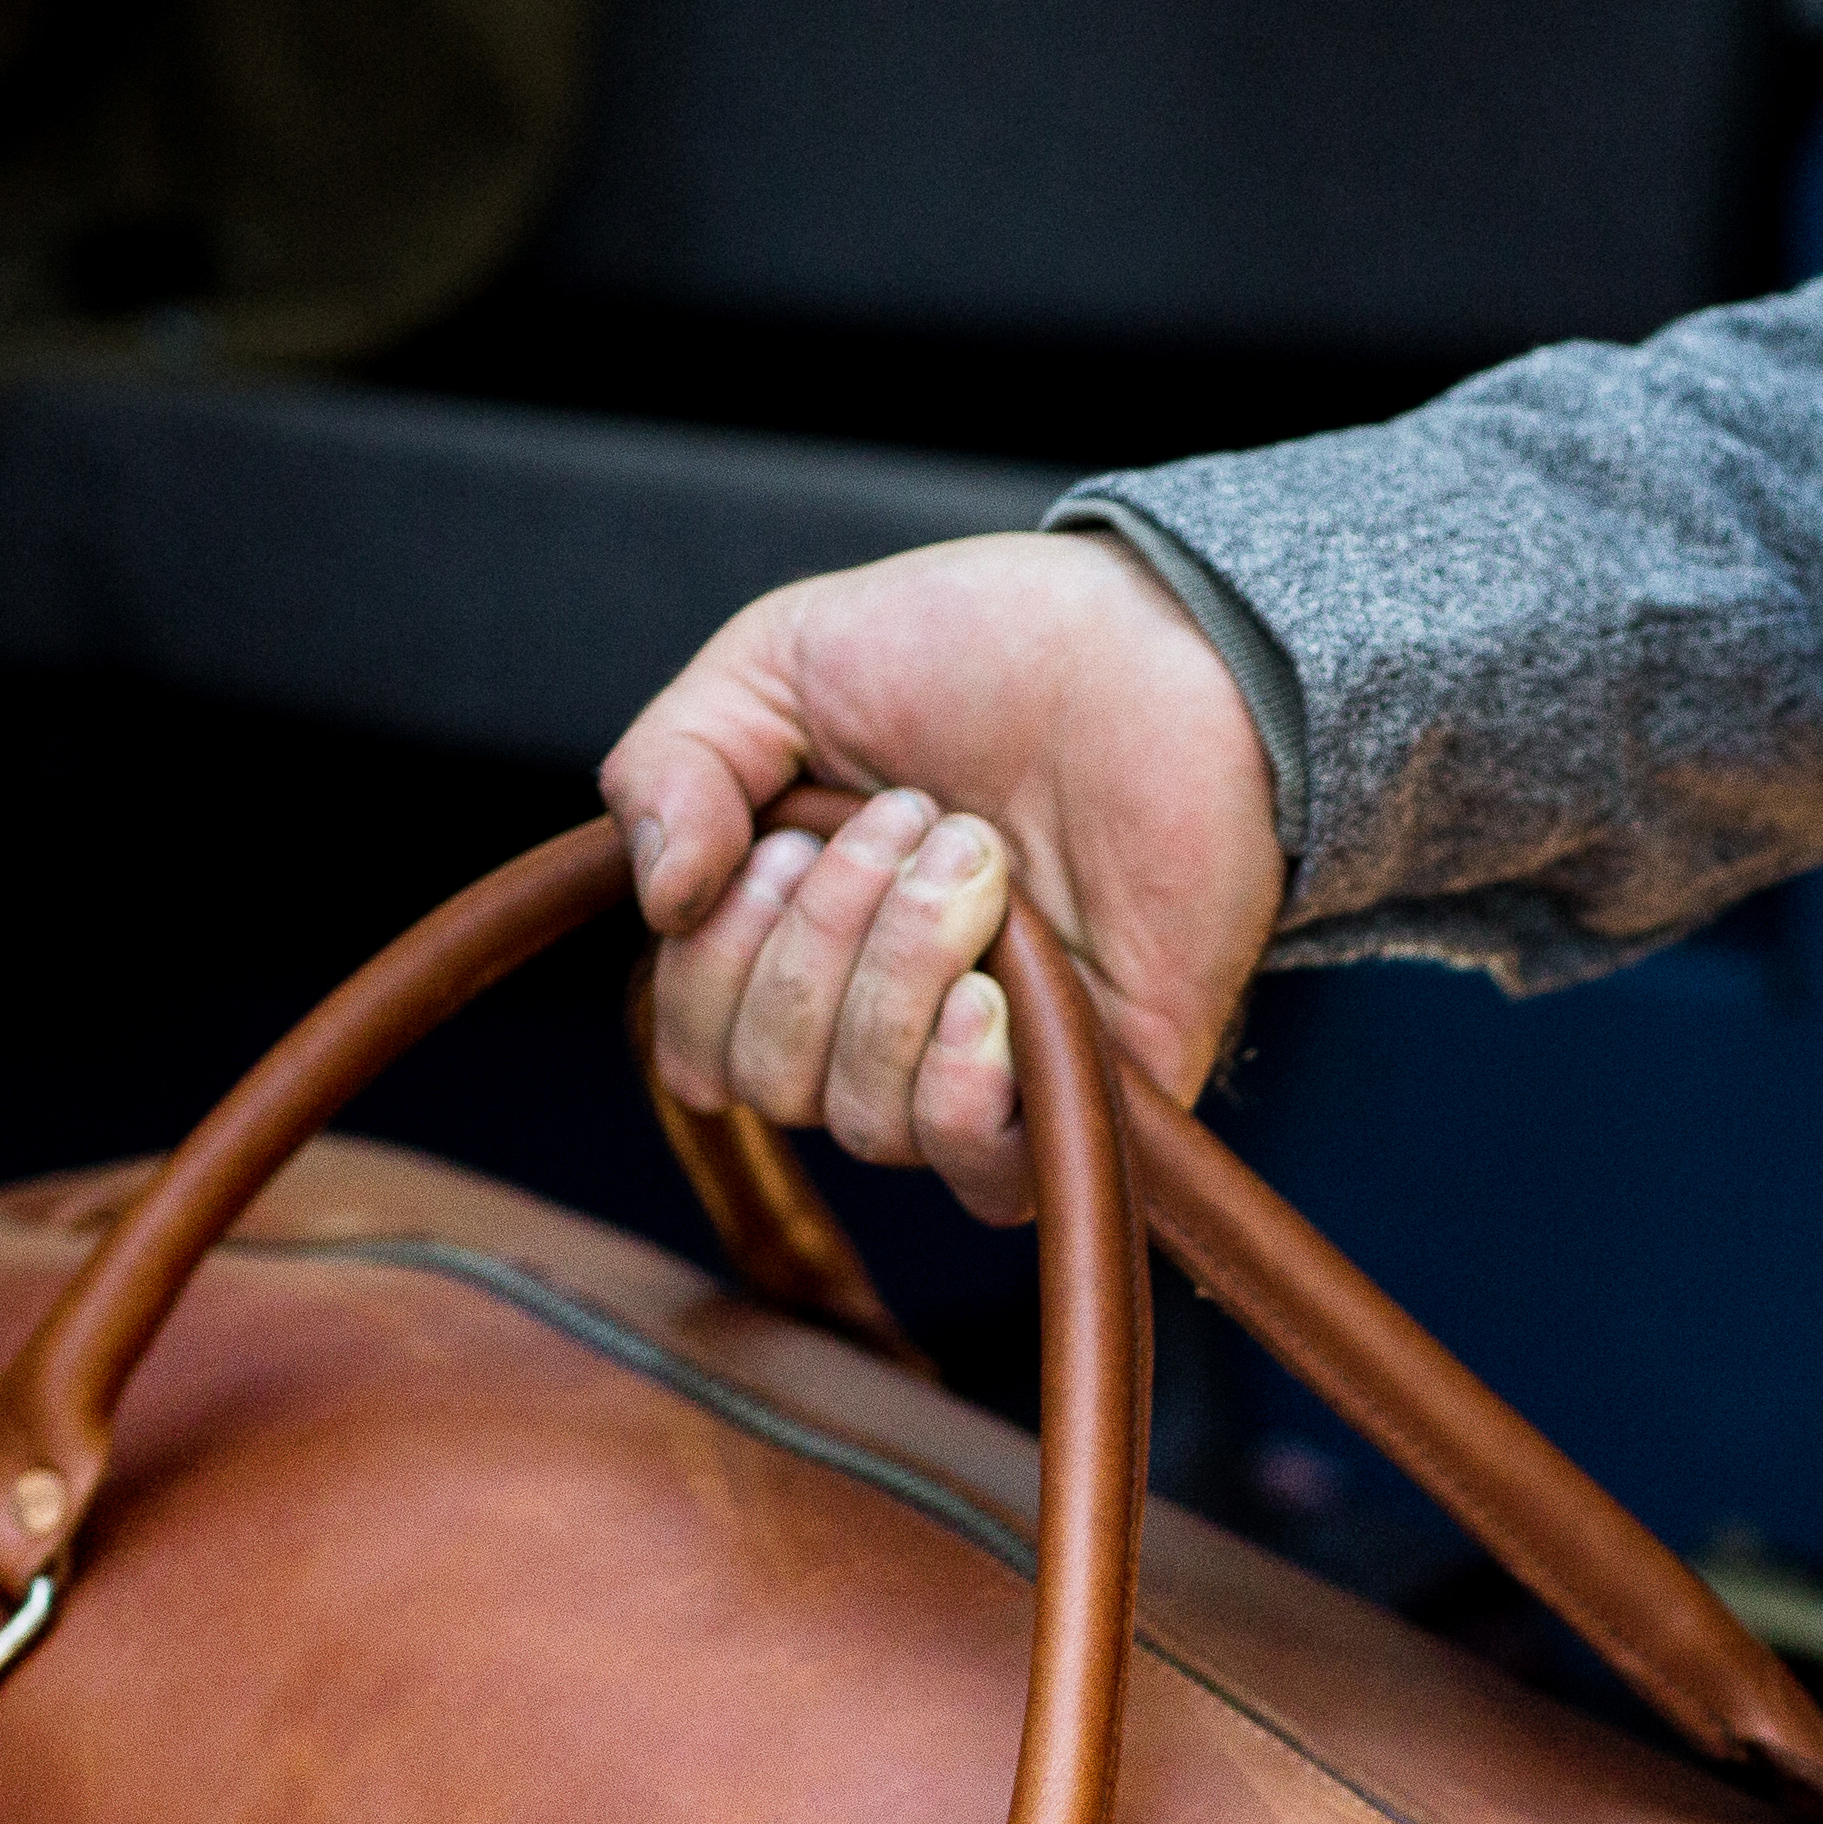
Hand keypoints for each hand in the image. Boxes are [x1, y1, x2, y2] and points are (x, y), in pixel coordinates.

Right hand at [601, 532, 1285, 1223]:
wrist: (1163, 649)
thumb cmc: (985, 649)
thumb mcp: (781, 662)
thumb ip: (673, 765)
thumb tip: (659, 899)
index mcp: (796, 942)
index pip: (698, 1041)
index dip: (717, 958)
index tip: (784, 837)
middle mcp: (877, 1024)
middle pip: (772, 1083)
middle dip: (817, 942)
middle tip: (908, 819)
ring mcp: (980, 1069)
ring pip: (864, 1119)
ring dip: (900, 973)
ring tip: (979, 856)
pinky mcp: (1078, 1097)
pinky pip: (976, 1174)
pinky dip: (959, 1087)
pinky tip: (991, 994)